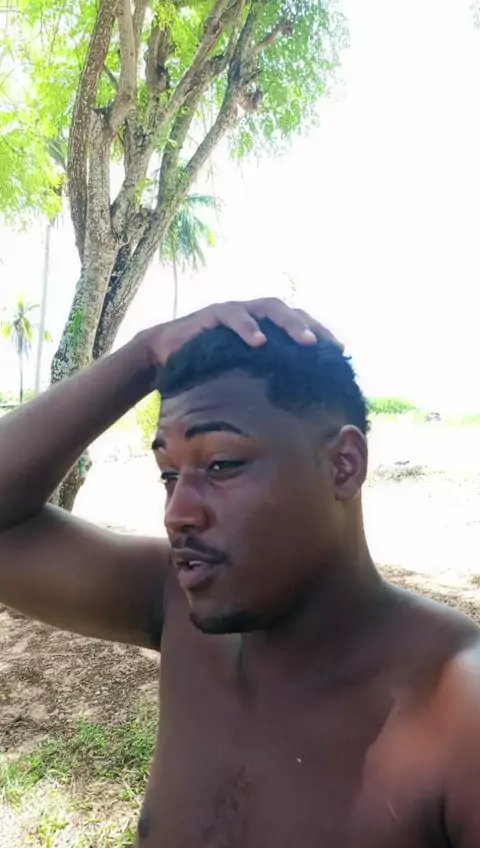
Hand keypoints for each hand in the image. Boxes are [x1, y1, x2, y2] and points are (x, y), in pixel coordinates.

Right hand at [147, 299, 342, 365]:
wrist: (164, 355)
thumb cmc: (206, 368)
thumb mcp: (238, 374)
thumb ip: (262, 380)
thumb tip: (294, 410)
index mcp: (262, 326)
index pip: (297, 323)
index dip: (320, 333)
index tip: (340, 352)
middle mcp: (251, 314)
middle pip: (288, 312)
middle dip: (309, 327)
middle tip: (326, 346)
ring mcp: (233, 311)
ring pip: (267, 309)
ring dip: (288, 324)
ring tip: (305, 341)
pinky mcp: (212, 315)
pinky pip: (233, 317)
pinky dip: (248, 327)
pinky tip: (259, 341)